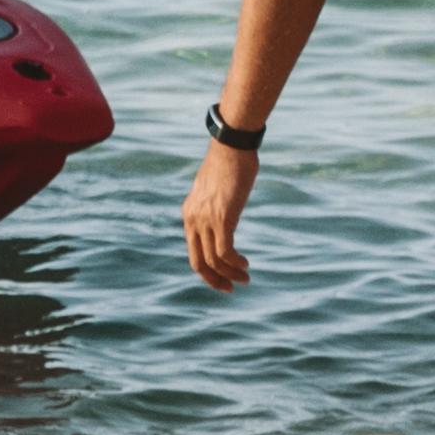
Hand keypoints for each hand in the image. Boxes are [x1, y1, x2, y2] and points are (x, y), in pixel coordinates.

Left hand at [179, 141, 257, 289]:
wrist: (231, 146)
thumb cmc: (228, 165)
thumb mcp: (214, 190)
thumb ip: (213, 206)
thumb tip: (223, 217)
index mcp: (189, 214)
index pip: (193, 252)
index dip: (207, 271)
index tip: (223, 278)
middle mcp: (193, 219)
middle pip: (198, 262)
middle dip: (214, 280)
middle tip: (230, 288)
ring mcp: (206, 219)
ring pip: (213, 260)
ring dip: (230, 274)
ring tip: (245, 278)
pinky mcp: (222, 217)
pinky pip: (225, 251)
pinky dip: (235, 263)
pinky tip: (245, 264)